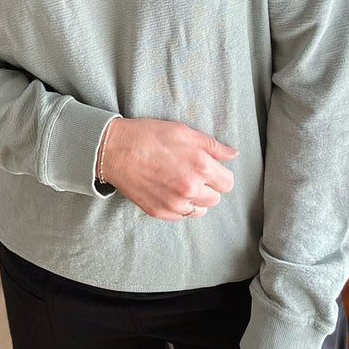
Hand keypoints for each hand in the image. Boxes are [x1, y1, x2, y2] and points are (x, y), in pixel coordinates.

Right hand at [101, 118, 236, 220]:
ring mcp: (175, 204)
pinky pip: (181, 216)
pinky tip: (168, 190)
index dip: (219, 174)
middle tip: (191, 172)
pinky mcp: (160, 212)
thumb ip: (213, 146)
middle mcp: (190, 189)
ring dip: (195, 199)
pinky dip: (179, 206)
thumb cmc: (149, 136)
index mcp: (200, 167)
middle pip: (215, 198)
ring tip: (179, 182)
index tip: (209, 168)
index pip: (227, 183)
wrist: (115, 150)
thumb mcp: (184, 132)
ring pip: (200, 210)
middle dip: (208, 186)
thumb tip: (233, 154)